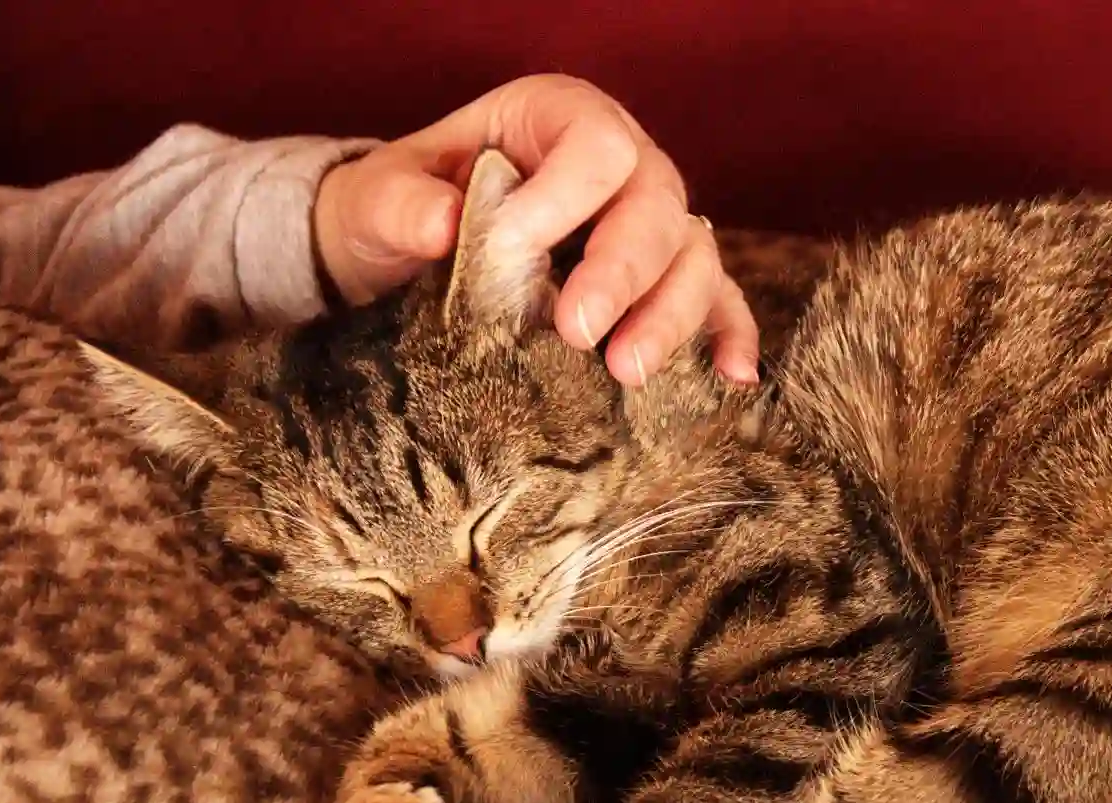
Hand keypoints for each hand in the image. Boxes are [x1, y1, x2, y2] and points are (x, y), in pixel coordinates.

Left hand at [311, 74, 757, 384]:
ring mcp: (651, 225)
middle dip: (621, 271)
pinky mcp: (665, 282)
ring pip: (693, 256)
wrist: (407, 255)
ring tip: (627, 370)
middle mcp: (623, 166)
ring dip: (670, 314)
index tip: (510, 250)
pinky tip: (732, 374)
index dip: (565, 196)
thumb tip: (442, 223)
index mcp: (557, 118)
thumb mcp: (378, 198)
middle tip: (576, 331)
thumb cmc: (404, 211)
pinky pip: (717, 300)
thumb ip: (400, 204)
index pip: (594, 144)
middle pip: (655, 205)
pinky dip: (729, 333)